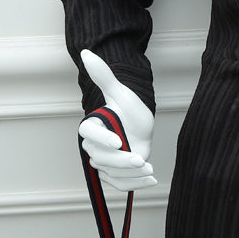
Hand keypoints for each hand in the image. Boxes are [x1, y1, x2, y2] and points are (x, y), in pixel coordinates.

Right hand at [78, 49, 156, 191]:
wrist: (141, 126)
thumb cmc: (129, 109)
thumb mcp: (120, 93)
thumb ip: (104, 76)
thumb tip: (86, 52)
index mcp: (91, 127)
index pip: (89, 134)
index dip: (102, 140)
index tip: (119, 143)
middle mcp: (94, 147)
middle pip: (101, 159)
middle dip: (121, 162)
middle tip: (141, 160)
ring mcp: (104, 163)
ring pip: (112, 174)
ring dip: (131, 175)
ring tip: (150, 171)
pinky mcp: (115, 175)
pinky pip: (122, 184)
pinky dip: (136, 185)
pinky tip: (152, 181)